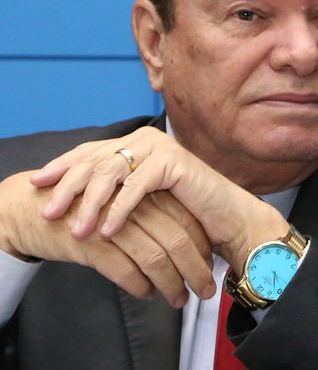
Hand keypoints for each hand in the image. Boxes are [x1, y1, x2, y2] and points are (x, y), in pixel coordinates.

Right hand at [0, 172, 213, 305]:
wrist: (31, 209)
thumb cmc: (84, 209)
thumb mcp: (124, 205)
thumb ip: (154, 219)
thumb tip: (191, 248)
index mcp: (145, 192)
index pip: (187, 222)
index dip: (202, 249)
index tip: (209, 269)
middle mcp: (132, 205)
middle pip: (177, 241)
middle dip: (196, 271)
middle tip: (206, 292)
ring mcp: (111, 223)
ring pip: (155, 258)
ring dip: (171, 285)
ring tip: (178, 300)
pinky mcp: (90, 242)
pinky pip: (124, 270)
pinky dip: (139, 286)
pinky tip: (146, 294)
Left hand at [28, 127, 287, 272]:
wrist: (229, 220)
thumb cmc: (187, 213)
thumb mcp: (140, 201)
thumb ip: (112, 190)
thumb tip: (66, 197)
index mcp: (135, 143)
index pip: (88, 151)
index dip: (60, 166)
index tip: (36, 184)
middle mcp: (145, 139)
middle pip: (94, 160)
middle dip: (67, 188)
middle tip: (49, 212)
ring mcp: (160, 147)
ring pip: (111, 173)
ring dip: (91, 204)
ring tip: (78, 230)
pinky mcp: (174, 162)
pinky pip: (136, 186)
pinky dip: (119, 210)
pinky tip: (107, 230)